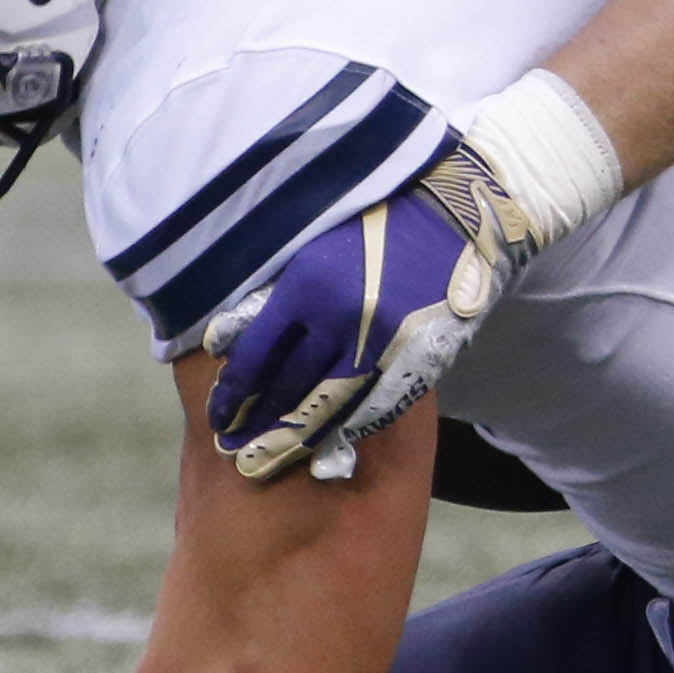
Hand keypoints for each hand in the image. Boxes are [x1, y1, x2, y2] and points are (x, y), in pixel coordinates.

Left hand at [201, 137, 547, 482]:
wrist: (454, 215)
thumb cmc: (374, 221)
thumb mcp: (312, 244)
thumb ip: (273, 292)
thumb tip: (223, 343)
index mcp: (305, 286)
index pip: (256, 358)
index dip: (232, 395)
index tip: (219, 418)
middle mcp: (339, 320)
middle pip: (287, 388)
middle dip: (257, 423)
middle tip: (235, 451)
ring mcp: (381, 343)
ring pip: (328, 404)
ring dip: (295, 435)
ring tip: (270, 458)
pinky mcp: (417, 356)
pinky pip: (374, 404)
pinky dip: (348, 427)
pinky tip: (328, 441)